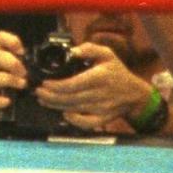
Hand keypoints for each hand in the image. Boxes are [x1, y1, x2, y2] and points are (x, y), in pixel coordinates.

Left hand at [35, 43, 151, 122]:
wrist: (134, 94)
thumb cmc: (117, 72)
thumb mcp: (107, 54)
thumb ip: (90, 49)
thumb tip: (73, 51)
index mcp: (99, 77)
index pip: (73, 84)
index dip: (56, 85)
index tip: (44, 82)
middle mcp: (99, 94)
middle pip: (69, 98)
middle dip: (50, 96)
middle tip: (37, 91)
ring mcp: (101, 109)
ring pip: (73, 110)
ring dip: (55, 106)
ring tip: (43, 99)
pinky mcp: (103, 119)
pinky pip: (86, 123)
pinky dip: (73, 120)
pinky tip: (62, 113)